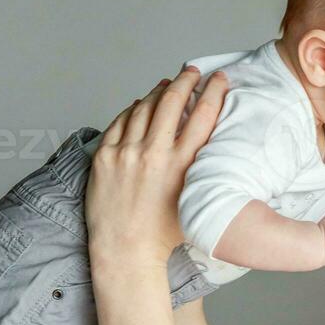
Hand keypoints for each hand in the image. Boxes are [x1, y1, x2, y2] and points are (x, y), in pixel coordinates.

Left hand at [85, 65, 227, 270]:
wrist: (126, 251)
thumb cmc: (163, 234)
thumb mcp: (194, 198)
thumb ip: (199, 167)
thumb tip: (206, 140)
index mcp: (181, 165)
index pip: (203, 115)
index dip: (214, 91)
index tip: (220, 79)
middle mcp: (153, 153)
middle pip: (173, 101)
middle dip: (185, 81)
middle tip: (193, 73)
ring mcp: (126, 153)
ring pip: (145, 107)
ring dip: (159, 92)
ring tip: (167, 85)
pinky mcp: (104, 157)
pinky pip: (120, 122)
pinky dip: (133, 109)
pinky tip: (141, 104)